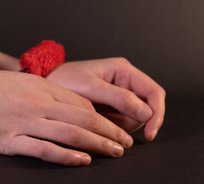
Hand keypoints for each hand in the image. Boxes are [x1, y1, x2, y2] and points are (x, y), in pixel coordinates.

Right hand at [0, 67, 132, 165]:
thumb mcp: (22, 81)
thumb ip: (47, 92)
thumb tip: (74, 106)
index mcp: (41, 86)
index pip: (82, 102)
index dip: (103, 117)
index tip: (116, 127)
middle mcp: (37, 102)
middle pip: (83, 118)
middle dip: (109, 132)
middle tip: (126, 143)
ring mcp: (23, 122)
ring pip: (70, 133)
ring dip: (97, 144)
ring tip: (115, 153)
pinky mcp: (8, 141)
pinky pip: (44, 149)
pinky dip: (67, 156)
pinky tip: (83, 161)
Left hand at [46, 58, 165, 140]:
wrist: (47, 84)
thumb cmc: (64, 79)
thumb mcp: (90, 88)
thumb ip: (119, 98)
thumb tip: (147, 113)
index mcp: (124, 70)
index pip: (154, 92)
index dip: (156, 114)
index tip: (150, 132)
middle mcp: (125, 81)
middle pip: (146, 108)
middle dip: (132, 120)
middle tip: (108, 122)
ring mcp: (119, 94)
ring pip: (134, 117)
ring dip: (120, 124)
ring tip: (97, 116)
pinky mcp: (111, 106)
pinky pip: (121, 121)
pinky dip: (112, 126)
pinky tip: (97, 119)